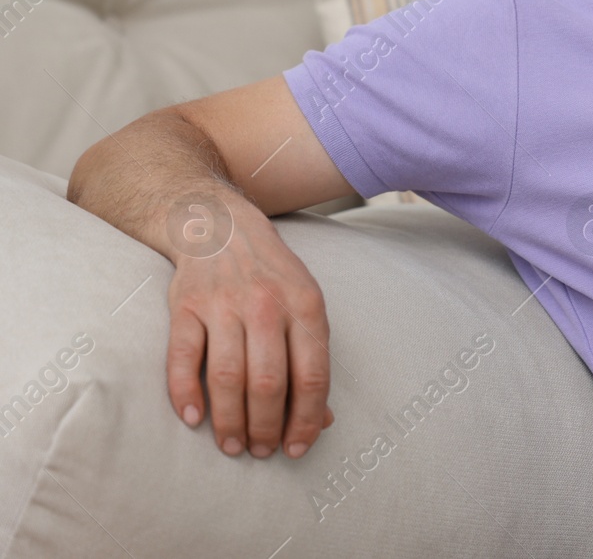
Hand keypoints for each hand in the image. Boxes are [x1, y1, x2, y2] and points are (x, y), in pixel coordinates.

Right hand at [165, 201, 333, 458]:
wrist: (222, 227)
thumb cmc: (273, 276)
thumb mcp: (306, 305)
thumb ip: (314, 359)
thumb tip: (325, 419)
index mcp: (306, 306)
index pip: (312, 375)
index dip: (307, 419)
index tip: (297, 448)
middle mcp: (267, 305)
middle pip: (269, 382)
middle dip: (267, 426)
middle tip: (262, 451)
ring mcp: (224, 304)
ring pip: (226, 376)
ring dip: (230, 420)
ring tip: (233, 446)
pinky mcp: (185, 306)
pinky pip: (182, 358)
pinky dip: (186, 393)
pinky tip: (194, 419)